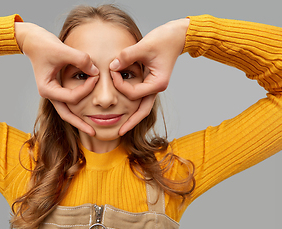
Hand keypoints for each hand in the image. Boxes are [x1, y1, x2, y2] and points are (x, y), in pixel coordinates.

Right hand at [15, 22, 98, 135]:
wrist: (32, 40)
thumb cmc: (44, 45)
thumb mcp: (63, 50)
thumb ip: (81, 60)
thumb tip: (96, 71)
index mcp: (47, 89)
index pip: (72, 97)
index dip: (86, 89)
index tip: (97, 76)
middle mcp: (49, 94)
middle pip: (66, 114)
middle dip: (80, 124)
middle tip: (94, 132)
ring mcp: (53, 92)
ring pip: (67, 111)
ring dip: (78, 119)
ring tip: (91, 128)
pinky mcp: (57, 88)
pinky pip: (69, 101)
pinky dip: (78, 107)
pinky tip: (87, 112)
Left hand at [110, 18, 189, 134]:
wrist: (177, 36)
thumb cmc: (163, 40)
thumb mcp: (144, 46)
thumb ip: (126, 56)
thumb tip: (112, 66)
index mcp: (157, 83)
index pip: (133, 92)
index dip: (119, 84)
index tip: (111, 70)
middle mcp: (157, 88)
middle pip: (143, 111)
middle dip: (131, 121)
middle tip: (119, 132)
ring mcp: (155, 86)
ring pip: (143, 106)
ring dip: (133, 116)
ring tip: (122, 127)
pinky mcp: (151, 82)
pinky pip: (141, 97)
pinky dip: (133, 103)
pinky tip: (125, 109)